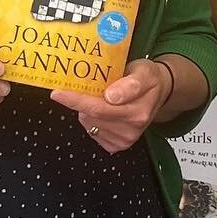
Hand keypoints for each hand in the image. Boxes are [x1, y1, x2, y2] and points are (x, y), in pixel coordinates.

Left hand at [51, 59, 172, 152]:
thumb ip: (130, 84)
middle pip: (91, 116)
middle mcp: (131, 129)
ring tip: (103, 97)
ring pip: (89, 123)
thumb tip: (111, 96)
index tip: (57, 93)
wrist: (158, 92)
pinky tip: (104, 111)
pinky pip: (92, 131)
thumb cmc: (149, 79)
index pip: (98, 108)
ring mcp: (124, 139)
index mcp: (137, 111)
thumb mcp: (144, 72)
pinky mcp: (117, 145)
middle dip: (82, 100)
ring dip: (88, 109)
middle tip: (88, 84)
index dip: (75, 100)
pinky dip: (92, 120)